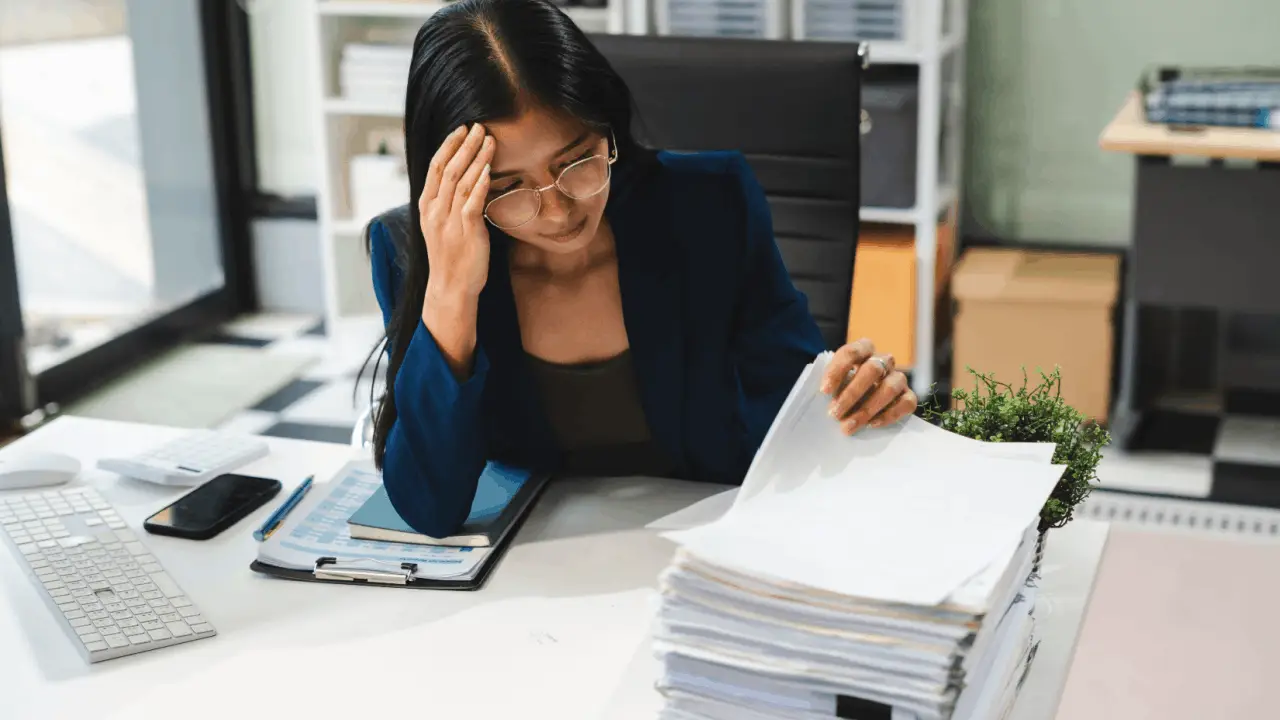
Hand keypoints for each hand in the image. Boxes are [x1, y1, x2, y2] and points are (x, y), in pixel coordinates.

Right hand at [420, 123, 495, 299]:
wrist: (450, 287)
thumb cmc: (449, 256)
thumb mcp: (439, 224)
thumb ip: (445, 201)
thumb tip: (459, 177)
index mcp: (426, 206)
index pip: (435, 167)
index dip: (449, 145)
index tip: (461, 128)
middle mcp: (434, 211)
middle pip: (448, 169)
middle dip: (465, 145)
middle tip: (479, 126)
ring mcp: (449, 221)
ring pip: (461, 181)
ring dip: (476, 158)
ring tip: (489, 140)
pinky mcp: (466, 232)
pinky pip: (472, 203)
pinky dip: (480, 184)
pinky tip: (488, 169)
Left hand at [820, 338, 917, 434]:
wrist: (859, 404)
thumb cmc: (842, 390)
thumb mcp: (833, 382)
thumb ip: (829, 384)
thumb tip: (824, 395)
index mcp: (863, 350)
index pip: (851, 352)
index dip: (837, 371)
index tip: (824, 391)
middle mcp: (883, 361)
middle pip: (872, 370)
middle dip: (852, 394)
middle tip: (835, 413)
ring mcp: (898, 378)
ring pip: (889, 388)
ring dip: (867, 409)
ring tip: (848, 426)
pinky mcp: (908, 396)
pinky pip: (906, 403)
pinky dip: (889, 415)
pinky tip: (871, 424)